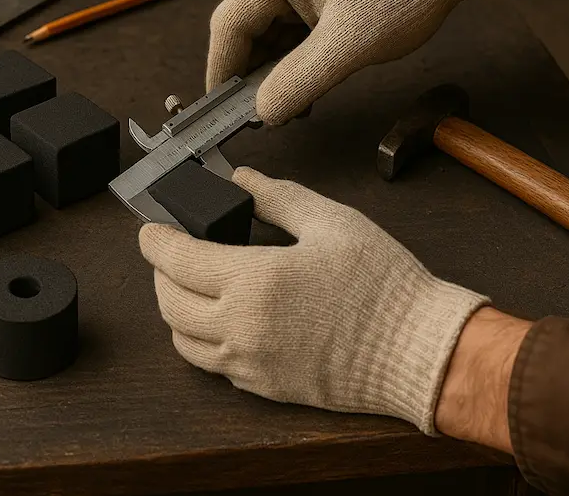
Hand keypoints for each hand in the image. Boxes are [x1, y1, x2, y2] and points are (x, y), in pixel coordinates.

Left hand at [138, 167, 488, 434]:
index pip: (176, 260)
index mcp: (254, 282)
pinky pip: (214, 365)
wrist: (419, 350)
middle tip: (170, 253)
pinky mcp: (264, 388)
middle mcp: (241, 328)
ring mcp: (250, 365)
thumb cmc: (384, 287)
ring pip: (183, 341)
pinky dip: (204, 340)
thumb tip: (242, 181)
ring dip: (177, 311)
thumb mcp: (331, 222)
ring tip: (194, 286)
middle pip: (168, 303)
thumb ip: (277, 197)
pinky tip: (225, 319)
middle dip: (160, 274)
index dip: (154, 241)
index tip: (149, 229)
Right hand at [206, 0, 482, 124]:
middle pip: (241, 33)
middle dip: (250, 77)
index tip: (223, 112)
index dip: (222, 73)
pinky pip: (286, 35)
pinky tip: (306, 88)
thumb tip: (262, 112)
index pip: (228, 28)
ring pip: (264, 37)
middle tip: (263, 115)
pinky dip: (290, 64)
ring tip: (291, 106)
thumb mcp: (349, 45)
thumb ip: (299, 80)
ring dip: (272, 73)